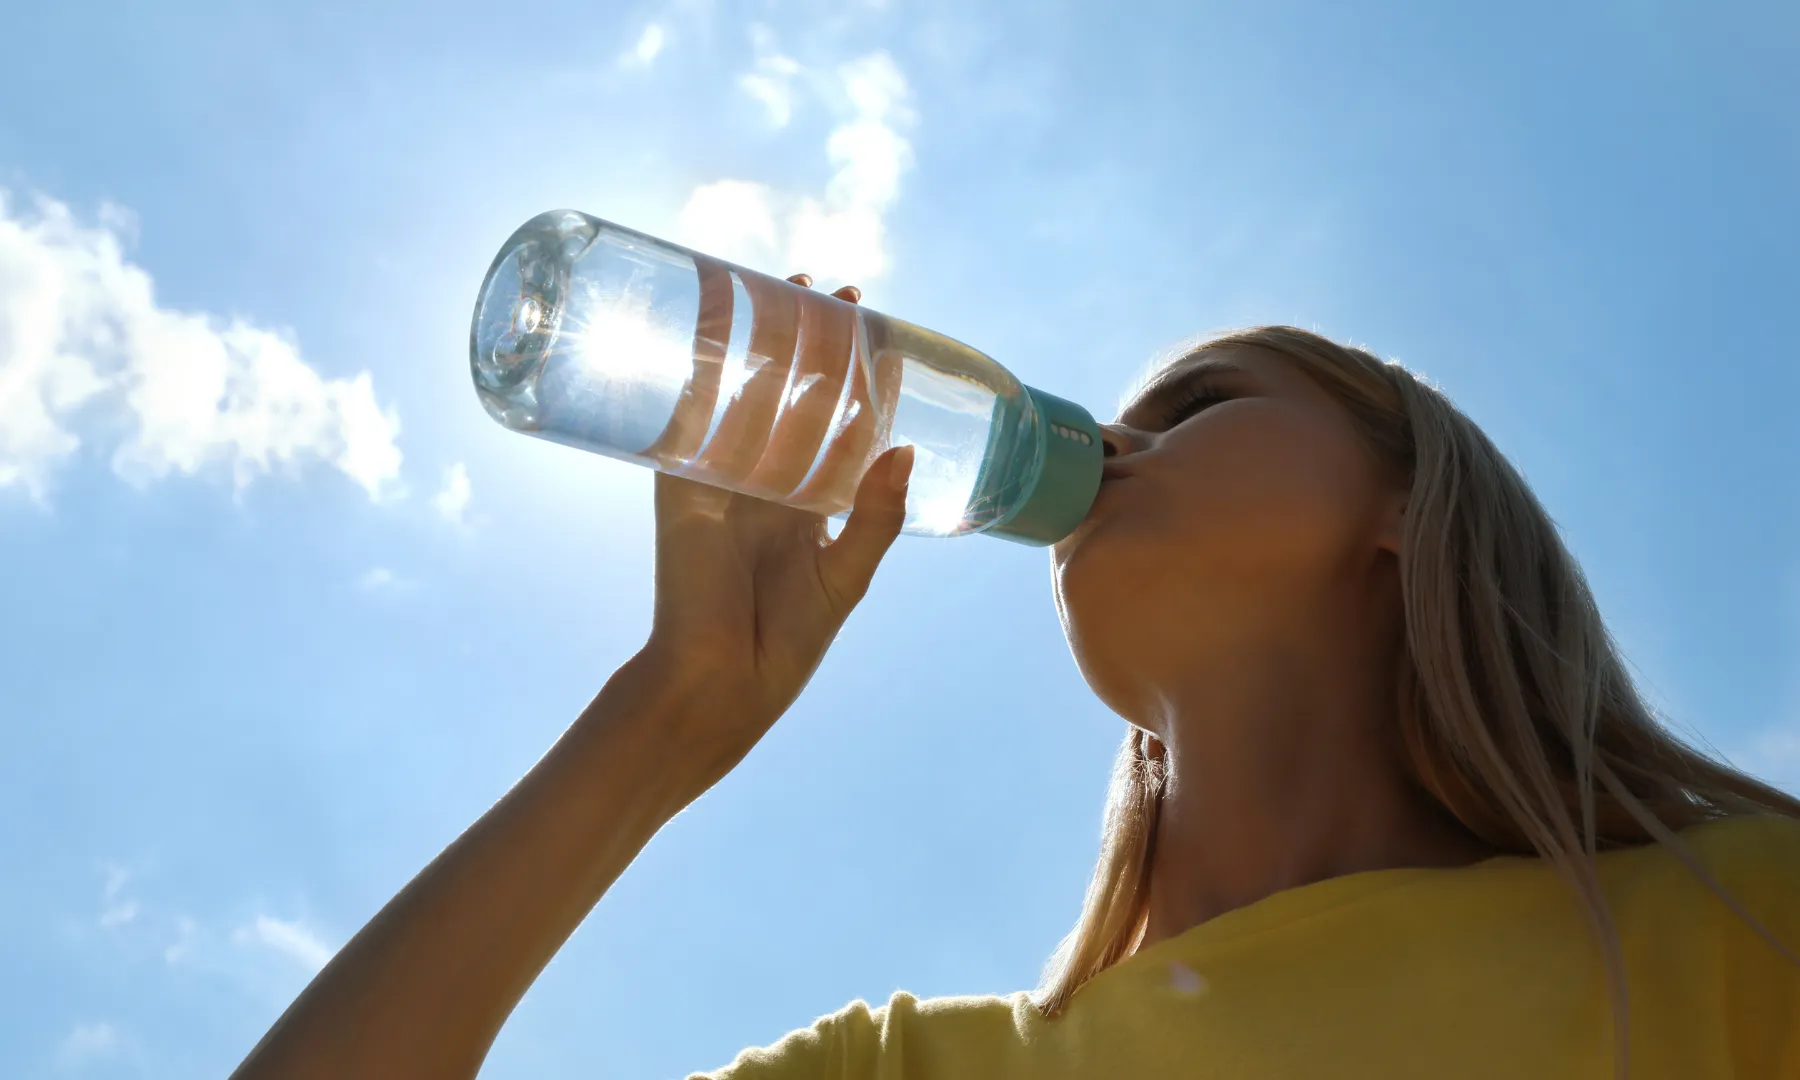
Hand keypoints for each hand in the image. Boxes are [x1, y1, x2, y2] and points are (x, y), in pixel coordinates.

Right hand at [639, 274, 912, 780]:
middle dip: (816, 345)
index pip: (841, 427)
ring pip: (748, 395)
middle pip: (795, 397)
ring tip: (791, 289)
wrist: (722, 683)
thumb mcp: (848, 576)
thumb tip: (904, 447)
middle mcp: (769, 486)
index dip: (860, 381)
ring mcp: (724, 481)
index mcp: (810, 508)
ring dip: (767, 344)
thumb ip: (876, 515)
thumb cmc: (789, 643)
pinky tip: (711, 327)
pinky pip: (688, 419)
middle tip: (838, 291)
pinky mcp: (681, 487)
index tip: (881, 333)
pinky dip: (698, 372)